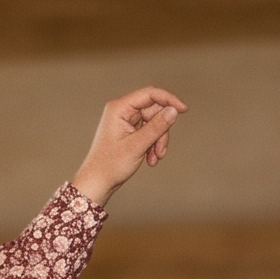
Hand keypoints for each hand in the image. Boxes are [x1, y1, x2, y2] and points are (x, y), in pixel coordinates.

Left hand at [70, 86, 186, 209]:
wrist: (96, 184)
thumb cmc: (109, 166)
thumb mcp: (137, 146)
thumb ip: (157, 127)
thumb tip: (173, 110)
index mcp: (119, 108)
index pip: (150, 94)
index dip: (169, 100)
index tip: (182, 110)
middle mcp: (122, 111)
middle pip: (154, 110)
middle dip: (161, 130)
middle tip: (160, 151)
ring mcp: (126, 122)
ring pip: (154, 123)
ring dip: (158, 140)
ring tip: (154, 158)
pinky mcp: (129, 132)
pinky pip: (149, 132)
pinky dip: (152, 144)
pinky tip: (151, 159)